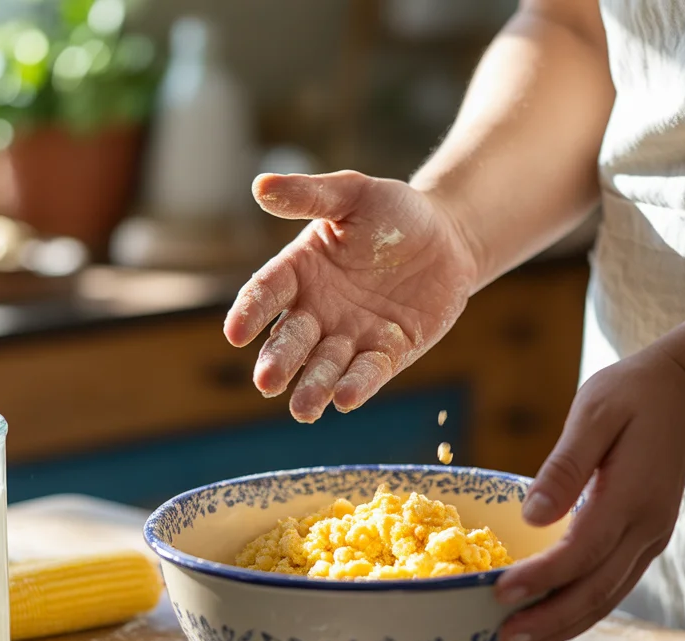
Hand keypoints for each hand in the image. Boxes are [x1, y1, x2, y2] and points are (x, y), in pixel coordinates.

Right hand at [224, 171, 479, 421]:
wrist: (448, 237)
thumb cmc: (394, 212)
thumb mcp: (353, 194)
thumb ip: (309, 195)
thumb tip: (260, 187)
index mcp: (299, 271)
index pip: (266, 292)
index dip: (250, 312)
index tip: (236, 333)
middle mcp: (317, 310)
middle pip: (291, 340)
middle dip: (279, 361)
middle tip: (267, 381)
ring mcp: (351, 336)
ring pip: (326, 366)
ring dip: (313, 387)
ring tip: (304, 410)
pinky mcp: (387, 353)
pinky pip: (369, 372)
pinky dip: (358, 385)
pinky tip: (345, 400)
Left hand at [494, 347, 684, 640]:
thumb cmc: (631, 394)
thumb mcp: (594, 412)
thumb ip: (566, 466)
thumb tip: (532, 515)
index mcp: (632, 496)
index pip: (582, 551)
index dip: (542, 578)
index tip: (500, 593)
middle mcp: (646, 527)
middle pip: (597, 590)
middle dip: (550, 620)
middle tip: (504, 640)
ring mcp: (650, 537)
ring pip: (608, 596)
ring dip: (565, 625)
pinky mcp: (645, 540)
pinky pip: (613, 585)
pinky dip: (582, 610)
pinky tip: (552, 621)